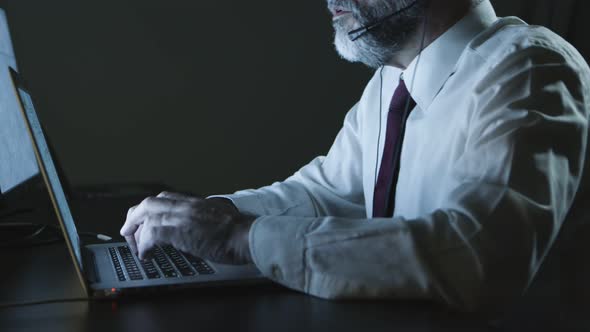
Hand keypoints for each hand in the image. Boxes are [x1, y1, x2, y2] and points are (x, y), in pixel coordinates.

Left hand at [120, 192, 255, 264]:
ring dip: (136, 234)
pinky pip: (150, 234)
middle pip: (148, 203)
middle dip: (134, 218)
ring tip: (137, 248)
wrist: (246, 236)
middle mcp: (185, 204)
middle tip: (127, 232)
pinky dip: (144, 246)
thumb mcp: (223, 215)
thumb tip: (206, 221)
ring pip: (144, 215)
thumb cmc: (240, 232)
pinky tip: (146, 256)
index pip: (164, 198)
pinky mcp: (176, 230)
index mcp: (196, 202)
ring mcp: (180, 215)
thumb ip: (209, 215)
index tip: (144, 220)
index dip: (149, 210)